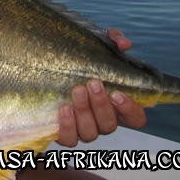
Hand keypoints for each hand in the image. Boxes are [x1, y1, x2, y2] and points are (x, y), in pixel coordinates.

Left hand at [56, 28, 147, 146]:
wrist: (43, 63)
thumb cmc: (77, 58)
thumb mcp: (95, 46)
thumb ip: (112, 41)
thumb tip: (123, 43)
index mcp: (115, 106)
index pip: (136, 119)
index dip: (131, 110)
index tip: (118, 93)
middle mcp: (100, 120)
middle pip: (110, 125)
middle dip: (101, 104)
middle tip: (93, 83)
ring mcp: (82, 128)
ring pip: (90, 132)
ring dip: (85, 112)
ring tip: (77, 90)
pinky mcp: (63, 132)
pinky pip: (69, 139)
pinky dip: (68, 126)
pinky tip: (64, 108)